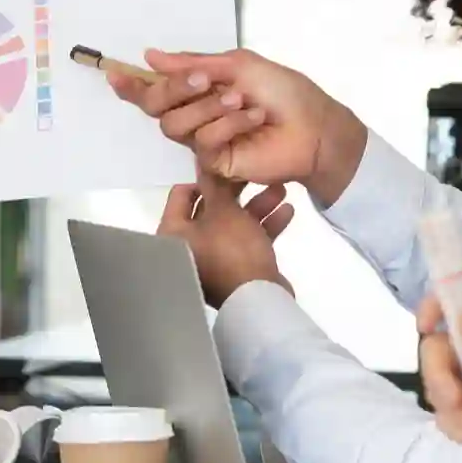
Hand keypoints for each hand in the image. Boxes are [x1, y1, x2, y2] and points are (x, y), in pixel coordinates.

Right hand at [109, 47, 368, 204]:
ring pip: (174, 125)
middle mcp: (196, 116)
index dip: (133, 85)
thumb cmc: (285, 94)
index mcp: (199, 92)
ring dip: (209, 108)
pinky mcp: (216, 163)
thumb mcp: (239, 65)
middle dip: (174, 89)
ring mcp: (204, 141)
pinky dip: (229, 124)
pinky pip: (203, 141)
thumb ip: (193, 63)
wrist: (316, 126)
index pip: (156, 90)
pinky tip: (254, 120)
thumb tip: (151, 57)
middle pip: (156, 107)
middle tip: (205, 80)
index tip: (114, 73)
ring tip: (242, 101)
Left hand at [156, 173, 294, 307]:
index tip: (227, 169)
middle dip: (239, 192)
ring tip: (282, 189)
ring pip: (233, 224)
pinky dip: (263, 228)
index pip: (180, 195)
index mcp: (174, 233)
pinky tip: (287, 211)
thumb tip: (203, 162)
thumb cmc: (232, 250)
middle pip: (211, 209)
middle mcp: (188, 246)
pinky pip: (246, 241)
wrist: (257, 300)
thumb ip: (214, 185)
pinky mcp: (235, 269)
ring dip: (257, 206)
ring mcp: (212, 259)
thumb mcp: (224, 212)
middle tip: (258, 174)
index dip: (204, 179)